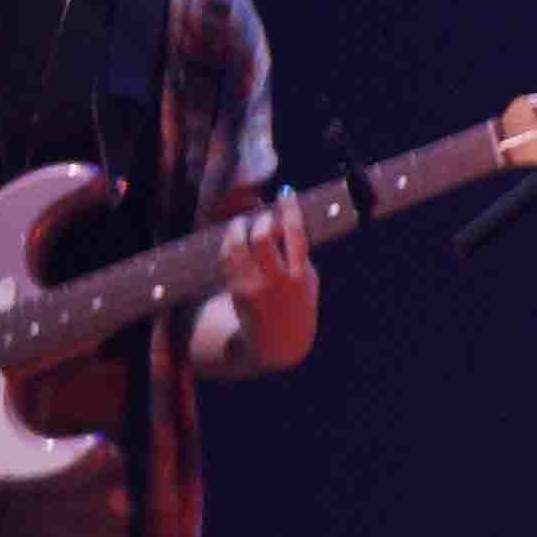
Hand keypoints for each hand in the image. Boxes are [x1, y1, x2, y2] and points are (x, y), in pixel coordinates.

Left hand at [215, 196, 323, 368]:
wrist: (279, 343)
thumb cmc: (297, 303)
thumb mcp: (308, 279)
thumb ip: (298, 251)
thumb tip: (282, 216)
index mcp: (301, 276)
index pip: (295, 233)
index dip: (290, 209)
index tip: (287, 193)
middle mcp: (277, 282)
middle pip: (262, 237)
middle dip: (260, 220)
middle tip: (261, 217)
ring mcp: (254, 288)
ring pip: (238, 246)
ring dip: (238, 228)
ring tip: (242, 224)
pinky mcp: (237, 292)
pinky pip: (227, 259)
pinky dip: (230, 244)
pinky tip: (234, 240)